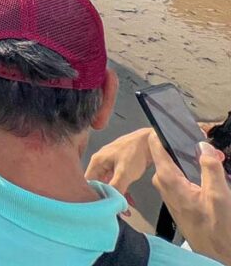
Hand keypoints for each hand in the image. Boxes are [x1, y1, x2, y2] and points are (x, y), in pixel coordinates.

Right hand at [85, 128, 152, 201]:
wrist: (151, 141)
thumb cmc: (136, 152)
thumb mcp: (124, 173)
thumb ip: (115, 188)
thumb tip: (109, 202)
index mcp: (96, 161)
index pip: (88, 182)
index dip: (93, 195)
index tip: (101, 207)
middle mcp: (100, 161)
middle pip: (97, 183)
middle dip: (106, 197)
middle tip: (114, 209)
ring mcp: (109, 162)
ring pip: (107, 182)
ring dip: (115, 194)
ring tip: (124, 207)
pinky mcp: (118, 164)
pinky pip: (115, 179)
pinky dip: (121, 188)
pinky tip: (128, 197)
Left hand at [148, 134, 230, 264]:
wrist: (216, 251)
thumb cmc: (216, 227)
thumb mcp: (218, 195)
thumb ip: (210, 168)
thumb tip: (202, 146)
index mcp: (168, 179)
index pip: (157, 147)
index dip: (164, 132)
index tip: (176, 123)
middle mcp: (163, 183)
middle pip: (167, 154)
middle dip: (184, 146)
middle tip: (206, 143)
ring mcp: (169, 190)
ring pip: (175, 164)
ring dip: (191, 158)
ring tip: (211, 155)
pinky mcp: (176, 197)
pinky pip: (180, 175)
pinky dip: (192, 169)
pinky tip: (208, 170)